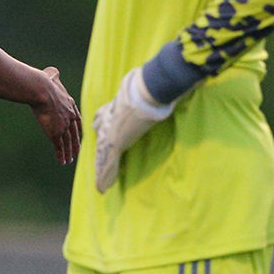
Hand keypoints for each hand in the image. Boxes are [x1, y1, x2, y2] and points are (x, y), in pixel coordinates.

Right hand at [30, 67, 81, 164]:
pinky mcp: (55, 133)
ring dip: (68, 152)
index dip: (77, 127)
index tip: (79, 133)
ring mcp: (63, 126)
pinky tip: (62, 162)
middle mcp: (69, 117)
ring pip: (67, 143)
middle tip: (76, 152)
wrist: (42, 90)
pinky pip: (59, 147)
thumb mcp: (52, 77)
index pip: (77, 119)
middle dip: (75, 144)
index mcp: (70, 105)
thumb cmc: (45, 83)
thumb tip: (53, 72)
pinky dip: (61, 155)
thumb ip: (54, 75)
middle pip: (74, 134)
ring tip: (69, 160)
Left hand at [92, 66, 174, 192]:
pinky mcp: (114, 142)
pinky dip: (105, 176)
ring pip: (102, 154)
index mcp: (117, 105)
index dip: (102, 124)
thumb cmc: (152, 86)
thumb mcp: (151, 88)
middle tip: (97, 163)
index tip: (100, 128)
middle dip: (98, 151)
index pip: (103, 117)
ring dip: (102, 170)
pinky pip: (108, 163)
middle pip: (98, 138)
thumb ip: (158, 90)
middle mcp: (108, 119)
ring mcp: (109, 131)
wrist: (147, 90)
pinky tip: (102, 188)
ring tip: (101, 183)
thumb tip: (176, 84)